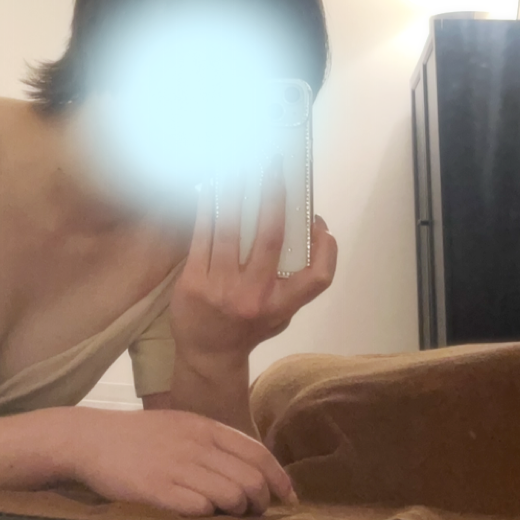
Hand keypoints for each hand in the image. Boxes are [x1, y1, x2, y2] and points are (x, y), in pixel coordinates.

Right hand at [70, 408, 295, 516]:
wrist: (90, 439)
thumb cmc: (136, 436)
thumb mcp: (179, 425)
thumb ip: (211, 442)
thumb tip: (247, 468)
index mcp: (204, 427)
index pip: (257, 453)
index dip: (279, 479)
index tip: (288, 498)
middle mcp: (196, 445)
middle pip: (251, 479)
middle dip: (261, 502)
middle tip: (255, 514)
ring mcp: (177, 467)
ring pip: (232, 495)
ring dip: (237, 512)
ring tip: (230, 518)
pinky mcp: (158, 489)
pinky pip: (200, 508)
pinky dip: (208, 516)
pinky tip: (200, 517)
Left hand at [169, 161, 336, 369]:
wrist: (207, 354)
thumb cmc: (250, 328)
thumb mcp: (281, 314)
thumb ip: (294, 280)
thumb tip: (307, 228)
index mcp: (280, 306)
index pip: (317, 277)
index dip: (326, 249)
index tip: (320, 223)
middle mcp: (253, 296)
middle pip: (269, 237)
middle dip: (273, 195)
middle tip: (273, 166)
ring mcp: (220, 288)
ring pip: (231, 228)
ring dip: (236, 192)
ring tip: (239, 165)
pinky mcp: (193, 281)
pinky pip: (202, 235)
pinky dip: (208, 208)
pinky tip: (211, 188)